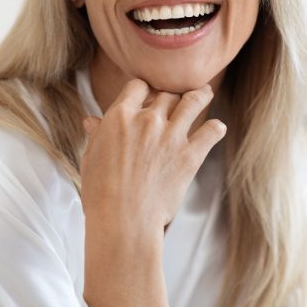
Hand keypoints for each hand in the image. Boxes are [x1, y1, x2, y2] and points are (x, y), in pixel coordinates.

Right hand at [79, 78, 225, 238]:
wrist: (122, 219)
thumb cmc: (101, 193)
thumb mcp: (91, 158)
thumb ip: (97, 135)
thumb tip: (92, 121)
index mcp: (120, 116)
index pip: (137, 86)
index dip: (144, 90)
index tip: (148, 95)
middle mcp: (148, 120)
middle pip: (167, 93)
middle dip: (170, 96)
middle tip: (175, 101)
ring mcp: (171, 136)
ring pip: (193, 101)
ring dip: (200, 96)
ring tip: (204, 94)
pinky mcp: (190, 155)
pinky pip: (211, 131)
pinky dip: (215, 128)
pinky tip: (216, 129)